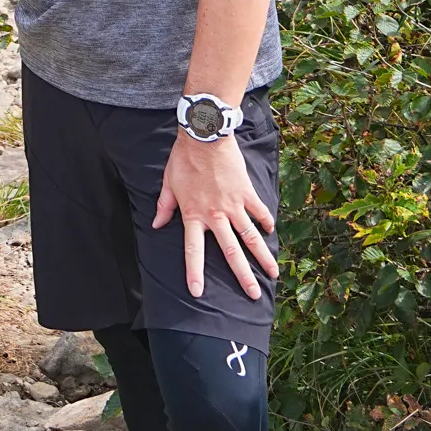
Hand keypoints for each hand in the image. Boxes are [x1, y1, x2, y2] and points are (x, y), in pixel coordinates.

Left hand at [153, 128, 279, 299]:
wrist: (204, 135)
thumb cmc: (183, 159)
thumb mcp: (168, 183)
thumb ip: (165, 206)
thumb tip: (157, 224)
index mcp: (194, 214)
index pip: (193, 250)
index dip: (194, 272)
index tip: (198, 292)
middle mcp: (215, 215)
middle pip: (231, 252)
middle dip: (243, 276)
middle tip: (253, 295)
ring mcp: (234, 205)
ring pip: (251, 237)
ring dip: (263, 257)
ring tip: (273, 274)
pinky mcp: (247, 193)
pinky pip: (259, 212)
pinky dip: (266, 222)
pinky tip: (271, 232)